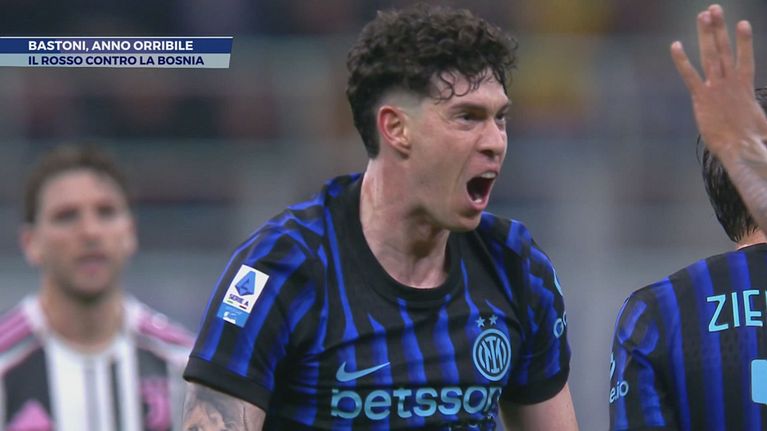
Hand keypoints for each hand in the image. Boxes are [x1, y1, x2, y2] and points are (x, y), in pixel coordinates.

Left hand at [670, 4, 766, 161]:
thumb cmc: (753, 141)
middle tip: (714, 8)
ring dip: (707, 34)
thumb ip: (760, 117)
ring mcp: (716, 88)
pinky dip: (682, 60)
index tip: (741, 22)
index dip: (744, 40)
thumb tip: (766, 128)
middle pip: (725, 49)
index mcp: (745, 87)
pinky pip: (690, 75)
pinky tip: (675, 46)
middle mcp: (731, 83)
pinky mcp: (702, 98)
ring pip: (711, 55)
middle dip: (719, 28)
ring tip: (704, 14)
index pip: (744, 57)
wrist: (742, 149)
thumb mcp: (761, 123)